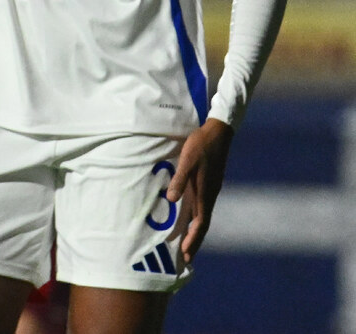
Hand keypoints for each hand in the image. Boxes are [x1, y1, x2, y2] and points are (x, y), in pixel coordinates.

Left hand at [166, 118, 233, 262]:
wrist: (218, 132)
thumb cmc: (201, 145)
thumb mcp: (187, 160)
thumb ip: (179, 179)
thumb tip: (171, 200)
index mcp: (206, 192)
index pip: (200, 223)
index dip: (193, 239)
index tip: (186, 253)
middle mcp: (210, 194)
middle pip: (203, 223)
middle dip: (195, 240)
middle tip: (187, 256)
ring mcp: (211, 189)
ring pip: (204, 215)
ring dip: (196, 230)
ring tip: (187, 241)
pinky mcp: (210, 182)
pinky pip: (204, 206)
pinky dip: (197, 217)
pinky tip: (191, 216)